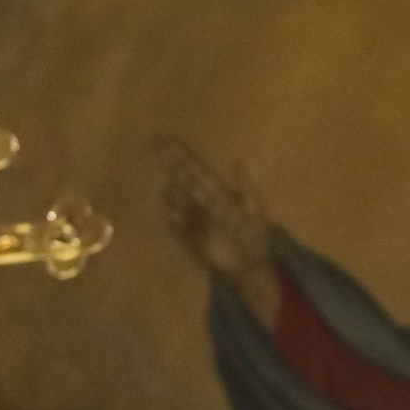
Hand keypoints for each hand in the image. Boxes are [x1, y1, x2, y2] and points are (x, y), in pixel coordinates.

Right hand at [157, 136, 270, 280]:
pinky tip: (172, 211)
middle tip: (153, 145)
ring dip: (173, 194)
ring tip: (174, 188)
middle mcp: (202, 202)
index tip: (167, 141)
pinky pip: (175, 225)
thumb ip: (247, 186)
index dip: (183, 156)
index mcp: (219, 193)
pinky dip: (172, 217)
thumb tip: (237, 159)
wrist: (252, 268)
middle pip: (184, 180)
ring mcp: (194, 219)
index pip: (197, 170)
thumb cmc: (256, 238)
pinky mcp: (188, 237)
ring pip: (177, 201)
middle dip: (171, 164)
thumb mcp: (256, 210)